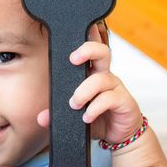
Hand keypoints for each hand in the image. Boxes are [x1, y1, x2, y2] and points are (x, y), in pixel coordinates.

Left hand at [37, 24, 142, 143]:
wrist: (118, 136)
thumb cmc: (97, 117)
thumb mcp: (74, 115)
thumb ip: (57, 113)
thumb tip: (42, 117)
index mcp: (91, 73)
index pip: (89, 51)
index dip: (87, 36)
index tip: (76, 29)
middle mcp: (105, 76)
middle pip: (102, 52)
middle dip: (87, 50)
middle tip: (73, 58)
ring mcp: (116, 88)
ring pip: (101, 78)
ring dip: (84, 91)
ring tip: (75, 104)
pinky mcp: (124, 102)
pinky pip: (110, 98)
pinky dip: (95, 107)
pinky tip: (87, 116)